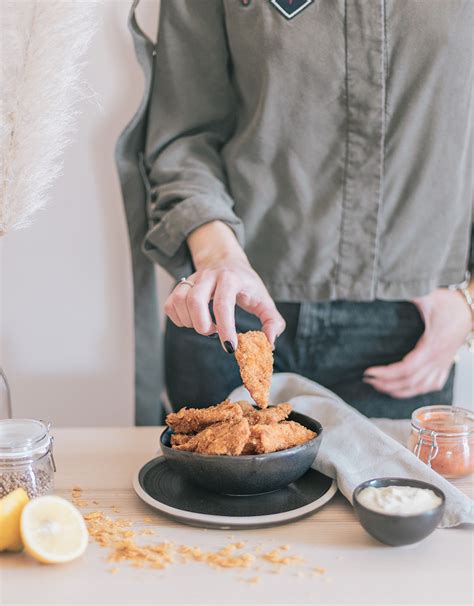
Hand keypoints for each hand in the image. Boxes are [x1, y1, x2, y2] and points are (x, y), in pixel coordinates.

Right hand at [164, 221, 284, 350]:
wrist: (227, 261)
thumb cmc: (247, 285)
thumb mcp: (265, 300)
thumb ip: (273, 322)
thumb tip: (269, 343)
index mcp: (231, 278)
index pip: (223, 303)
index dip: (225, 328)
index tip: (230, 346)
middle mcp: (209, 276)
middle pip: (194, 300)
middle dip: (203, 325)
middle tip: (214, 332)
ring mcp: (192, 280)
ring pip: (180, 302)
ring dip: (190, 322)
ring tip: (206, 326)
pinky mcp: (180, 287)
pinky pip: (171, 305)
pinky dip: (179, 319)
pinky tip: (193, 321)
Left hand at [363, 288, 472, 398]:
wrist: (471, 308)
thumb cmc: (450, 303)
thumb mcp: (428, 296)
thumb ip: (409, 294)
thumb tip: (388, 289)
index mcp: (432, 345)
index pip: (406, 368)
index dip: (387, 374)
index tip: (370, 372)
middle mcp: (438, 359)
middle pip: (410, 382)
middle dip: (386, 384)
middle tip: (368, 380)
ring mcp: (443, 364)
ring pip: (420, 388)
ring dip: (398, 391)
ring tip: (380, 386)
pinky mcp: (445, 364)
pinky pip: (432, 385)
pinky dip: (416, 391)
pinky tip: (403, 390)